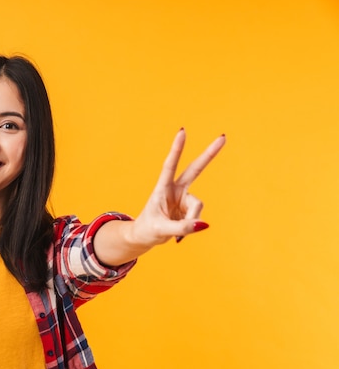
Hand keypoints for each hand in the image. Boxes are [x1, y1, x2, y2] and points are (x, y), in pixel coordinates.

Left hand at [131, 128, 225, 245]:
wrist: (145, 236)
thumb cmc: (148, 229)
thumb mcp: (161, 230)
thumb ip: (181, 227)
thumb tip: (204, 224)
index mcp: (162, 188)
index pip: (170, 165)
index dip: (177, 149)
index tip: (183, 132)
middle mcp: (175, 190)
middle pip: (195, 169)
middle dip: (209, 154)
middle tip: (223, 137)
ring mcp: (184, 198)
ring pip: (197, 206)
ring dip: (191, 220)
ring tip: (177, 232)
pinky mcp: (189, 208)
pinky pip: (198, 218)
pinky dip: (192, 226)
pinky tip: (180, 233)